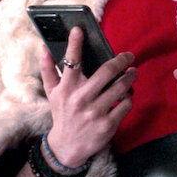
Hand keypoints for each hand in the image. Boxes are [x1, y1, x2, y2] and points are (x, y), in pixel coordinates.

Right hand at [41, 27, 135, 167]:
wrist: (67, 147)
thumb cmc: (62, 114)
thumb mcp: (52, 94)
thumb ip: (48, 71)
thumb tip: (44, 48)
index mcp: (66, 89)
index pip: (71, 62)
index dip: (75, 44)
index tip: (79, 29)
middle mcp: (80, 99)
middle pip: (106, 72)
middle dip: (121, 61)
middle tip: (129, 56)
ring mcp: (95, 112)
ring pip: (120, 88)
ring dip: (129, 78)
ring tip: (132, 73)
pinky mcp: (108, 125)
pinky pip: (125, 105)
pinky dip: (129, 98)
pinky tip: (127, 95)